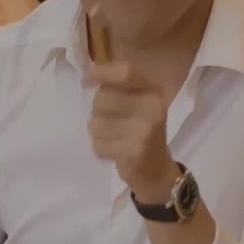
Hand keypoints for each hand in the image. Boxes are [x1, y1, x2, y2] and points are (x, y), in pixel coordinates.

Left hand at [86, 61, 177, 200]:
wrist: (157, 171)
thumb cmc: (141, 130)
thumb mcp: (138, 102)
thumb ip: (118, 86)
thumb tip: (88, 74)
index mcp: (153, 90)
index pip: (124, 72)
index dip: (101, 73)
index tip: (87, 80)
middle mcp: (153, 107)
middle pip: (101, 98)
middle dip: (97, 111)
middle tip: (111, 122)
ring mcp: (144, 130)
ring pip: (95, 123)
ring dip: (98, 133)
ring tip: (115, 138)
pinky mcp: (134, 151)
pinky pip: (98, 144)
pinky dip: (101, 150)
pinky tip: (116, 152)